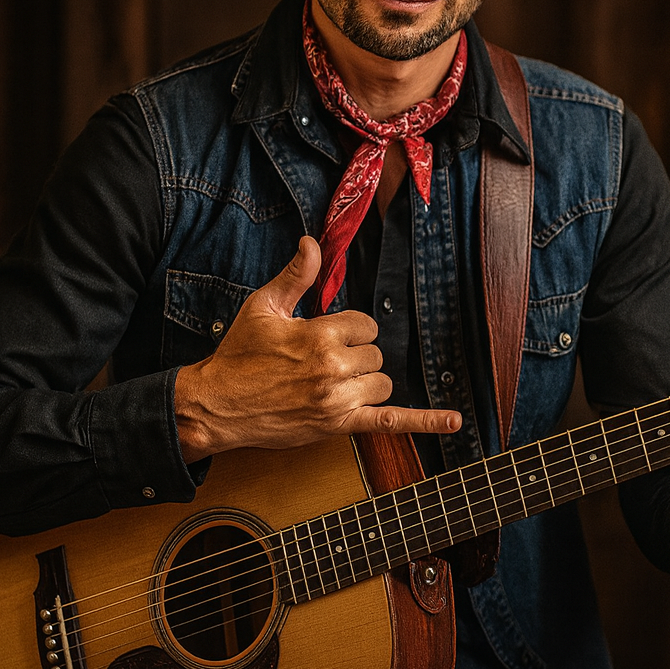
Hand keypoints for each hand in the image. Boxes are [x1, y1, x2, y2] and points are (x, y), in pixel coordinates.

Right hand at [173, 236, 460, 460]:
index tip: (330, 336)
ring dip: (368, 381)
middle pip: (376, 354)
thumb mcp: (263, 307)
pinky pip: (391, 422)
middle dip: (357, 355)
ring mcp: (338, 399)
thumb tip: (313, 243)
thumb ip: (295, 275)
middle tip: (325, 360)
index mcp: (319, 334)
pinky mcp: (339, 425)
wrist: (216, 405)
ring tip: (337, 381)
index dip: (351, 330)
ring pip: (382, 384)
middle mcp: (333, 367)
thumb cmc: (238, 355)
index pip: (365, 325)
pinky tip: (453, 421)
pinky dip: (426, 422)